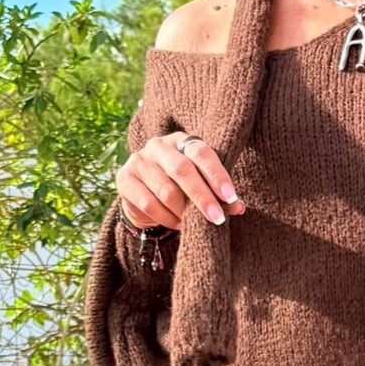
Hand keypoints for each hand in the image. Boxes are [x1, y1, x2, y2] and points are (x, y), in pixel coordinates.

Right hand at [117, 130, 245, 229]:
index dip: (216, 175)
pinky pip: (148, 203)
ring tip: (193, 224)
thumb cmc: (180, 188)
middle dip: (202, 197)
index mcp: (182, 141)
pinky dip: (166, 218)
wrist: (143, 194)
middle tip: (217, 218)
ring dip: (182, 212)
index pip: (201, 153)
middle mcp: (158, 145)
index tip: (230, 197)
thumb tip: (239, 207)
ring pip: (165, 190)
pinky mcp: (124, 178)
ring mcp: (139, 160)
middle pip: (182, 170)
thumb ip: (219, 195)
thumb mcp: (200, 186)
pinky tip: (176, 224)